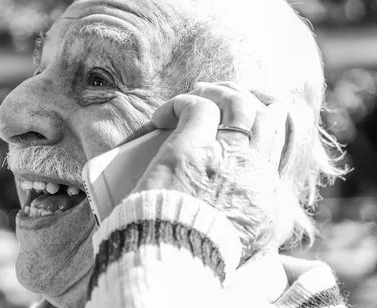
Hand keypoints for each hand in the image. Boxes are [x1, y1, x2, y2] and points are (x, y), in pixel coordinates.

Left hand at [133, 82, 287, 255]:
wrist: (178, 256)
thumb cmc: (200, 252)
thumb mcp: (246, 243)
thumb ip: (255, 223)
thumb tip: (257, 219)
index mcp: (265, 189)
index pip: (276, 136)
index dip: (264, 115)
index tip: (248, 110)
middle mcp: (252, 166)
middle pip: (263, 113)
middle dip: (244, 96)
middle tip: (222, 94)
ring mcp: (224, 153)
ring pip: (236, 102)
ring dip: (217, 91)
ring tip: (197, 93)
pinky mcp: (191, 146)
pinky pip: (196, 106)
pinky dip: (179, 103)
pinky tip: (161, 116)